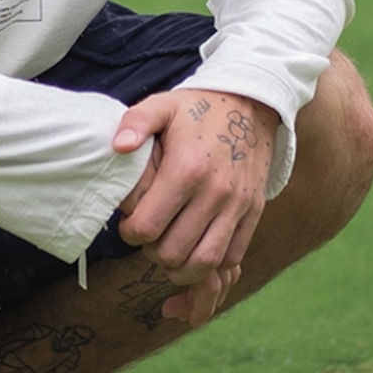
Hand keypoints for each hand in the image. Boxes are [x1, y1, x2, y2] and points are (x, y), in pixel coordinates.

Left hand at [110, 86, 278, 326]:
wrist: (252, 104)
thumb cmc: (199, 109)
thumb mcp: (164, 105)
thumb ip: (136, 122)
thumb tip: (118, 147)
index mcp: (186, 169)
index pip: (147, 227)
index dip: (130, 233)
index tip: (129, 224)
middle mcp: (214, 192)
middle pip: (173, 252)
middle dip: (152, 252)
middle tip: (148, 238)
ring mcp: (237, 205)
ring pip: (205, 262)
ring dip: (181, 267)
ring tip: (170, 252)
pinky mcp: (254, 211)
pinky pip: (233, 256)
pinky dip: (213, 264)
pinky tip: (197, 250)